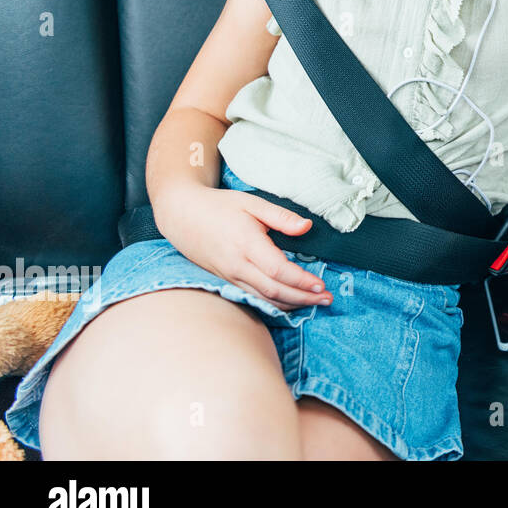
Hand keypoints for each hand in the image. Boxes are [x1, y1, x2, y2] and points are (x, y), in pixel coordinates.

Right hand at [152, 184, 334, 310]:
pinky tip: (290, 303)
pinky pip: (253, 297)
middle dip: (303, 298)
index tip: (321, 285)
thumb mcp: (251, 202)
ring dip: (291, 304)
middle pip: (273, 290)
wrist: (181, 214)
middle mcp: (237, 265)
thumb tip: (307, 226)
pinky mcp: (226, 280)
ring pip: (263, 298)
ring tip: (315, 303)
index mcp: (246, 243)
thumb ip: (281, 216)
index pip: (277, 270)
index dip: (301, 281)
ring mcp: (229, 275)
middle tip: (327, 299)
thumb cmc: (218, 205)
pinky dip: (274, 303)